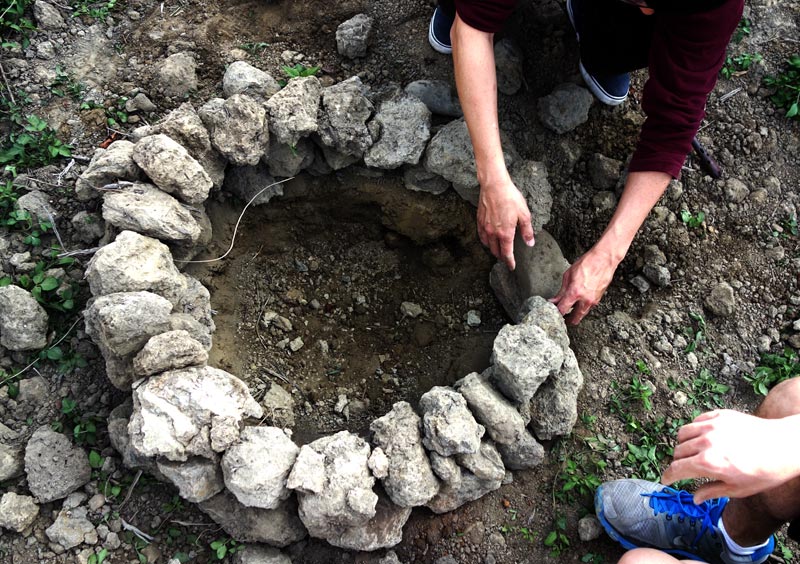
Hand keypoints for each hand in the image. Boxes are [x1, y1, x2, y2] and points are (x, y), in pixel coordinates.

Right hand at [477, 179, 534, 270]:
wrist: (494, 186)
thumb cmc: (510, 198)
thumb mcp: (524, 214)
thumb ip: (527, 231)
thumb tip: (530, 243)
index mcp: (506, 234)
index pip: (507, 254)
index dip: (510, 262)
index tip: (512, 267)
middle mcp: (494, 233)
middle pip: (496, 251)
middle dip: (502, 257)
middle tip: (506, 258)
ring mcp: (485, 228)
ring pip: (488, 245)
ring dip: (493, 250)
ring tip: (498, 250)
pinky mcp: (480, 221)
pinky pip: (481, 236)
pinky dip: (485, 241)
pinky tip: (488, 240)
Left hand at [550, 247, 617, 324]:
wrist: (604, 259)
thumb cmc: (586, 263)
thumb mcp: (568, 275)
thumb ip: (561, 291)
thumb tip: (554, 300)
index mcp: (575, 292)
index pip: (563, 310)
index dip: (556, 313)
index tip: (553, 312)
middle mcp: (585, 299)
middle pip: (575, 318)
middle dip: (567, 319)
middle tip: (562, 317)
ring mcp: (593, 300)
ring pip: (582, 314)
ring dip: (575, 314)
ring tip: (569, 309)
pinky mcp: (599, 299)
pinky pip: (588, 307)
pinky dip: (582, 307)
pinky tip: (578, 301)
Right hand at [661, 410, 799, 502]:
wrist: (786, 446)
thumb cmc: (765, 471)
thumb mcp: (738, 489)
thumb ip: (711, 491)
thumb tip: (695, 498)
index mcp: (708, 463)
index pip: (676, 469)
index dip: (668, 477)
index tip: (666, 480)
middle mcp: (706, 442)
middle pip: (677, 452)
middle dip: (679, 462)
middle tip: (687, 469)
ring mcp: (712, 426)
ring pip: (682, 434)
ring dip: (683, 445)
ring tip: (693, 452)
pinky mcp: (719, 415)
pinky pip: (696, 421)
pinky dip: (694, 430)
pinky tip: (704, 438)